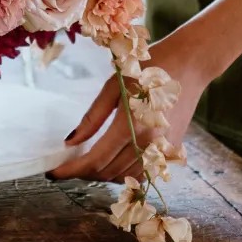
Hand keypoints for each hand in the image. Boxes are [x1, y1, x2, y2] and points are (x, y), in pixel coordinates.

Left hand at [48, 30, 211, 182]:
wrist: (189, 64)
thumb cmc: (147, 68)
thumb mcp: (112, 87)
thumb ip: (92, 118)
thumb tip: (69, 142)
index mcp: (131, 125)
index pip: (95, 160)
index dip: (72, 169)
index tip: (53, 172)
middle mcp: (149, 144)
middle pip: (108, 172)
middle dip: (83, 172)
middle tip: (66, 164)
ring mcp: (162, 151)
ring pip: (125, 177)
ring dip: (103, 173)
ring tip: (86, 160)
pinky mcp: (171, 151)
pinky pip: (143, 173)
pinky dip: (124, 172)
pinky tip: (112, 159)